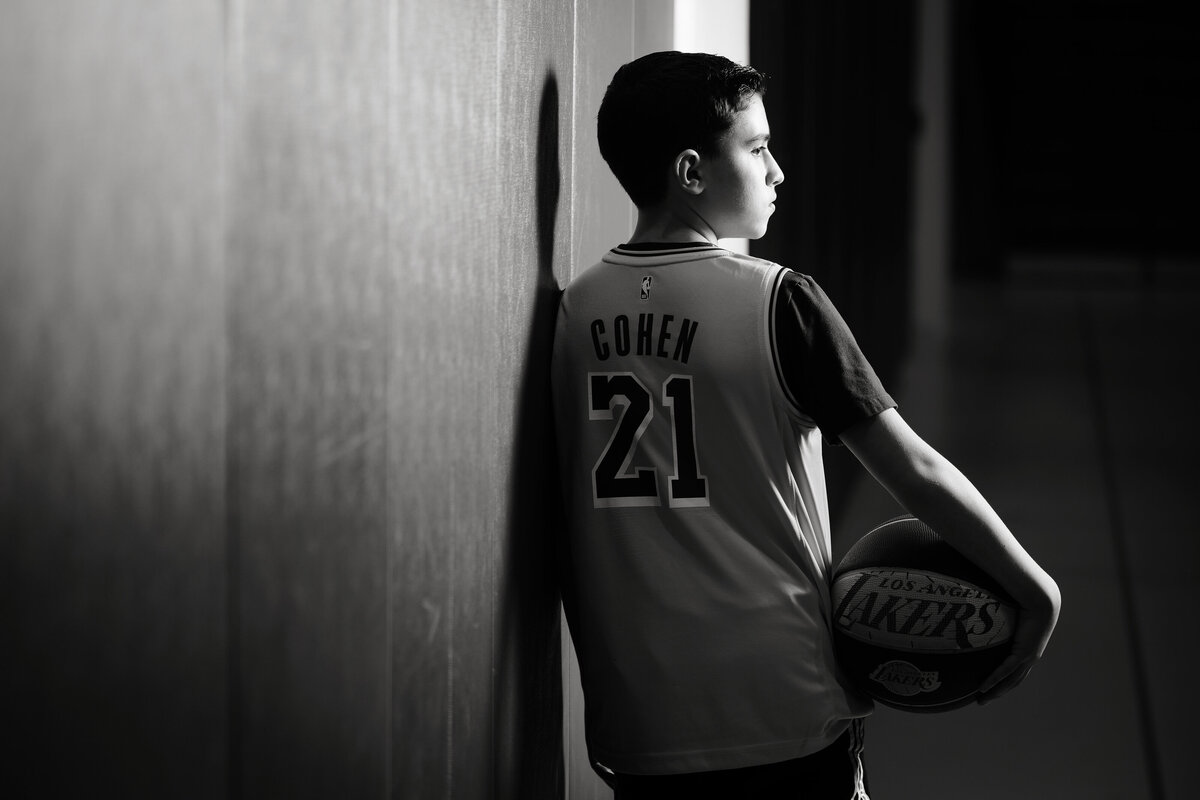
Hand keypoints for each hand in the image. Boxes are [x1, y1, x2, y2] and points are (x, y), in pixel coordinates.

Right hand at [976, 577, 1060, 704]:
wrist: (1042, 599)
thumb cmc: (1025, 598)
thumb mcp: (1008, 608)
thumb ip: (996, 609)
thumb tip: (980, 598)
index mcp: (1027, 648)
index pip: (1013, 669)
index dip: (1002, 679)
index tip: (987, 686)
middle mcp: (1029, 656)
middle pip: (1012, 681)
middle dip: (997, 692)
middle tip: (982, 700)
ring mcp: (1027, 657)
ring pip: (1010, 681)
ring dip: (995, 692)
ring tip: (981, 700)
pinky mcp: (1023, 654)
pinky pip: (1006, 671)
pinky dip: (994, 681)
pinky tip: (982, 689)